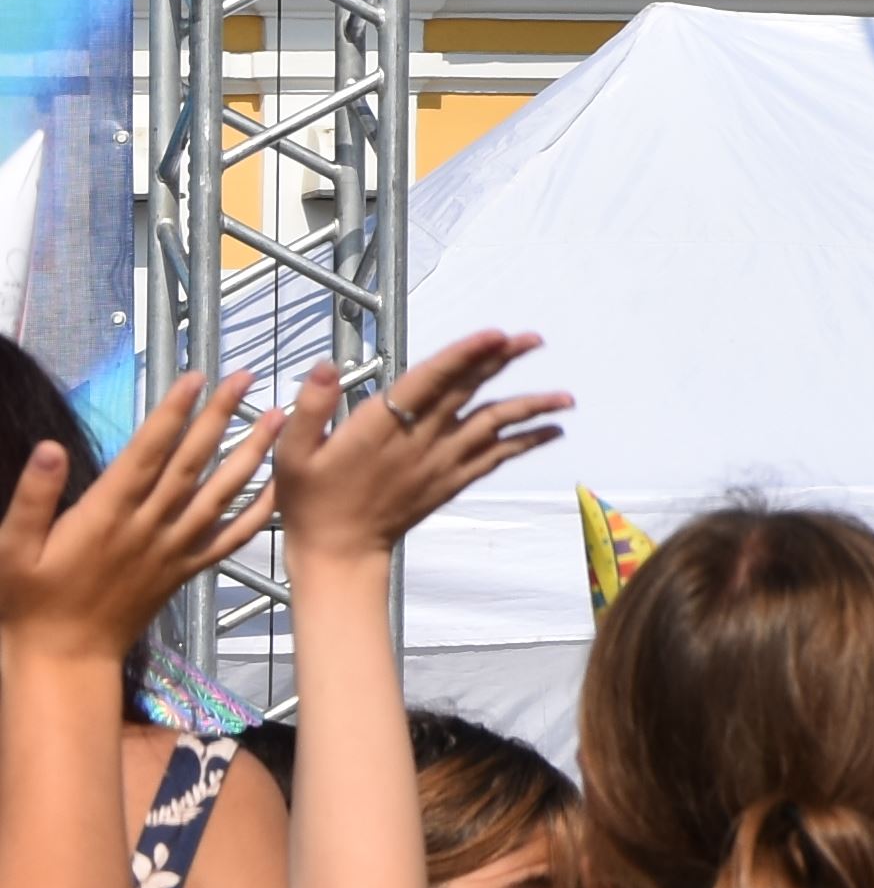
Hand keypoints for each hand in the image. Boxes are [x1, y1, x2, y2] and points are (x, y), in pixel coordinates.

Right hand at [0, 373, 267, 670]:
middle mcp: (148, 526)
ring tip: (278, 418)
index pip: (147, 452)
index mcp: (106, 514)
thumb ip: (32, 498)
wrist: (65, 659)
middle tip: (247, 376)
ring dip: (252, 453)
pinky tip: (281, 488)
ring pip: (220, 493)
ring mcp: (173, 548)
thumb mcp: (12, 550)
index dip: (173, 413)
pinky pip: (230, 538)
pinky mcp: (185, 570)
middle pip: (192, 462)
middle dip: (221, 415)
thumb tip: (49, 448)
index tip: (196, 376)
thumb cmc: (31, 602)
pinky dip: (259, 512)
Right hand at [264, 331, 569, 570]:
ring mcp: (441, 462)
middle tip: (534, 338)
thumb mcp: (292, 453)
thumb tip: (326, 364)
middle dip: (502, 363)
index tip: (495, 334)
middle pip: (468, 393)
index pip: (430, 381)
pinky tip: (552, 431)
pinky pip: (495, 458)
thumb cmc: (311, 500)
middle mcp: (420, 440)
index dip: (463, 356)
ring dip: (530, 408)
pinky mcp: (452, 482)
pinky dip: (525, 443)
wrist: (339, 553)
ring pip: (492, 427)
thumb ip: (311, 406)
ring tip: (567, 397)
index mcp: (381, 426)